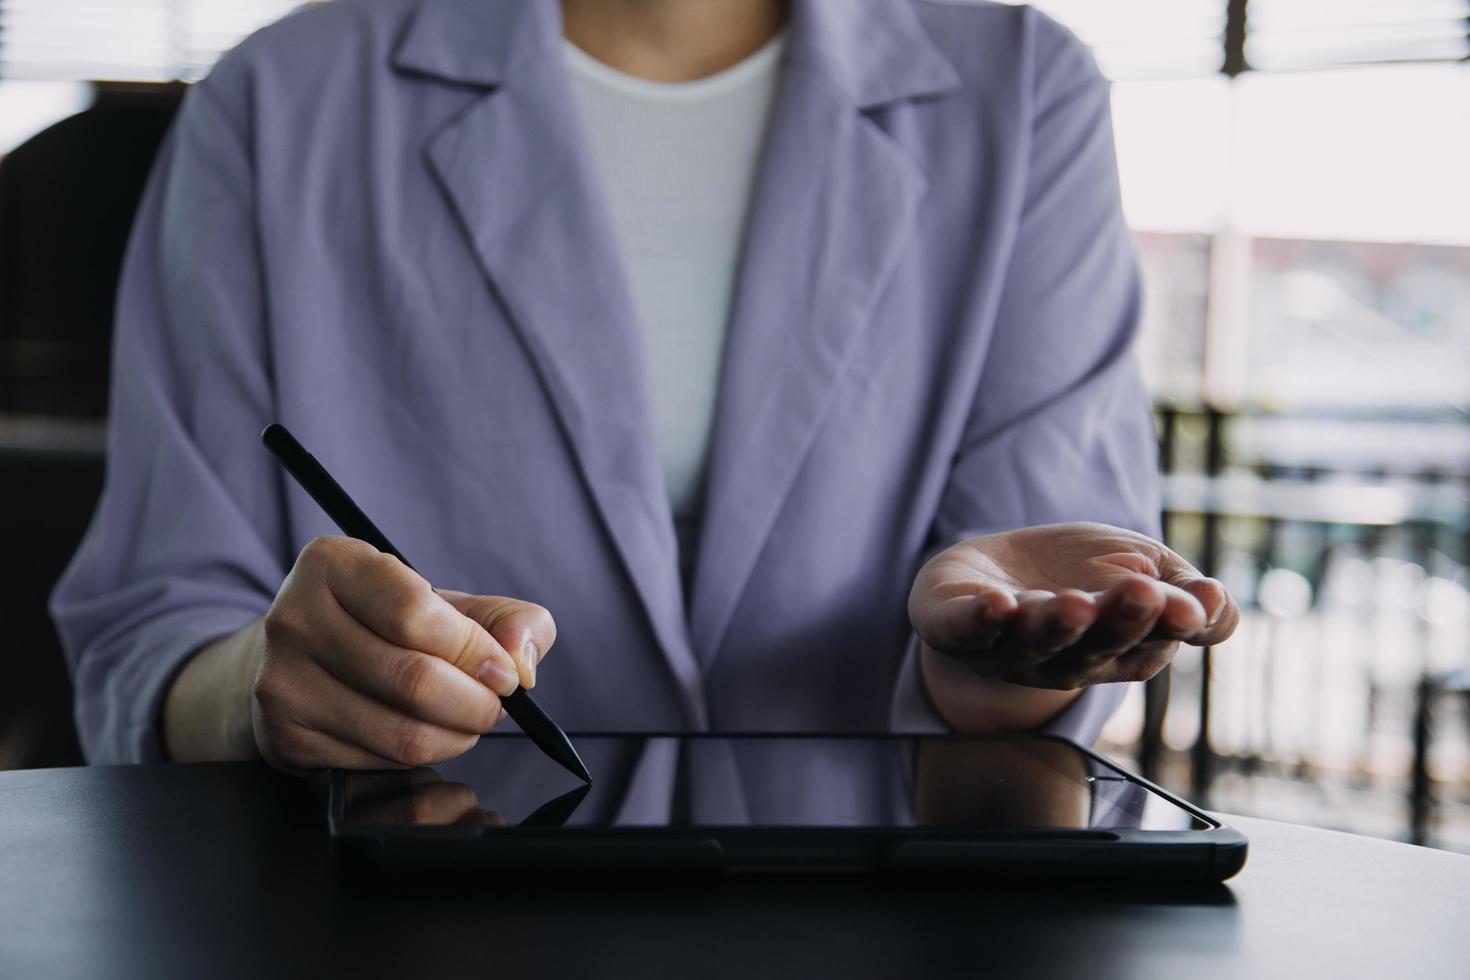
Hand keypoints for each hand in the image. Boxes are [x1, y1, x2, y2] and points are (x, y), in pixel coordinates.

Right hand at [251, 536, 555, 771]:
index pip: (415, 613)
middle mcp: (296, 617)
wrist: (297, 659)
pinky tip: (425, 732)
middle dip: (477, 703)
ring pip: (401, 732)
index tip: (505, 670)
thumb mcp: (443, 602)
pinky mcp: (287, 735)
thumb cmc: (382, 624)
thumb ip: (505, 618)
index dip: (475, 650)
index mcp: (333, 564)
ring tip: (468, 720)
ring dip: (457, 736)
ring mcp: (283, 680)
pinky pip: (380, 760)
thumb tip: (523, 660)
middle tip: (495, 704)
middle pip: (414, 680)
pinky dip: (422, 754)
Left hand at [909, 522, 1237, 690]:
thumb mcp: (1142, 570)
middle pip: (1095, 648)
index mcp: (1117, 651)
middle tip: (1144, 593)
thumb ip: (1181, 593)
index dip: (1170, 624)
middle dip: (1119, 622)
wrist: (991, 570)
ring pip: (1035, 644)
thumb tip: (1219, 607)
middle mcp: (1064, 660)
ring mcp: (1008, 649)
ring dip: (1056, 626)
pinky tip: (997, 605)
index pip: (1148, 643)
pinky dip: (981, 620)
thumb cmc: (1079, 574)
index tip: (1189, 603)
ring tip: (1074, 603)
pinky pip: (966, 631)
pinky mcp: (955, 630)